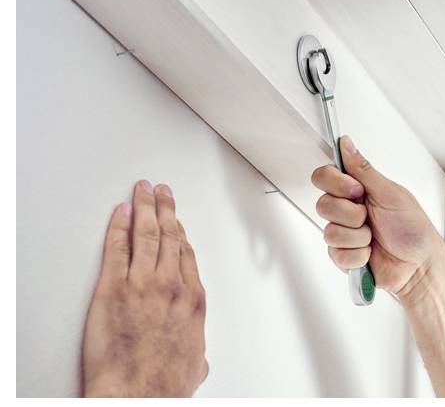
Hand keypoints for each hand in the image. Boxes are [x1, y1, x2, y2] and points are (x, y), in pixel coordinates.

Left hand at [82, 180, 207, 396]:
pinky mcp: (113, 289)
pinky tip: (119, 213)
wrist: (140, 394)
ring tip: (143, 191)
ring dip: (145, 208)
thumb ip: (196, 351)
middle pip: (169, 237)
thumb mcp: (194, 366)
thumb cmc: (165, 384)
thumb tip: (198, 357)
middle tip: (162, 192)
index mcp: (192, 301)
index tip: (177, 221)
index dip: (181, 233)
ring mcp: (142, 285)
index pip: (186, 255)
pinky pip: (116, 248)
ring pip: (146, 235)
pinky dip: (118, 227)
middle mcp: (171, 286)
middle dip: (165, 210)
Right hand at [310, 136, 444, 299]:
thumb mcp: (390, 194)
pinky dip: (358, 255)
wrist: (420, 265)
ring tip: (374, 239)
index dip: (335, 183)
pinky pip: (337, 254)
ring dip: (358, 237)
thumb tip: (346, 144)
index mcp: (358, 191)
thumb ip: (363, 170)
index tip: (356, 191)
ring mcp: (345, 234)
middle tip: (369, 217)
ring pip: (330, 233)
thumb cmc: (413, 229)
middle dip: (350, 214)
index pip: (325, 177)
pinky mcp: (345, 256)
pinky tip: (370, 253)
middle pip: (322, 205)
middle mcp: (348, 210)